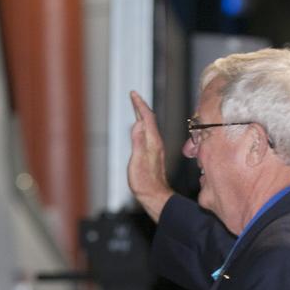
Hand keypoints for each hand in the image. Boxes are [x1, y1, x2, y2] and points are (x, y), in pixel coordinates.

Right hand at [127, 91, 172, 221]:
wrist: (154, 195)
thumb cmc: (145, 181)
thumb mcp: (138, 161)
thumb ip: (138, 142)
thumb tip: (138, 124)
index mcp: (152, 142)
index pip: (147, 118)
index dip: (140, 104)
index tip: (134, 94)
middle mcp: (155, 142)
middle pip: (149, 119)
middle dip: (141, 106)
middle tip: (134, 96)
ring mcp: (155, 148)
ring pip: (149, 126)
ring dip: (142, 114)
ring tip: (136, 107)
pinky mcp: (153, 153)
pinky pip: (148, 133)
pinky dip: (143, 125)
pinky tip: (140, 127)